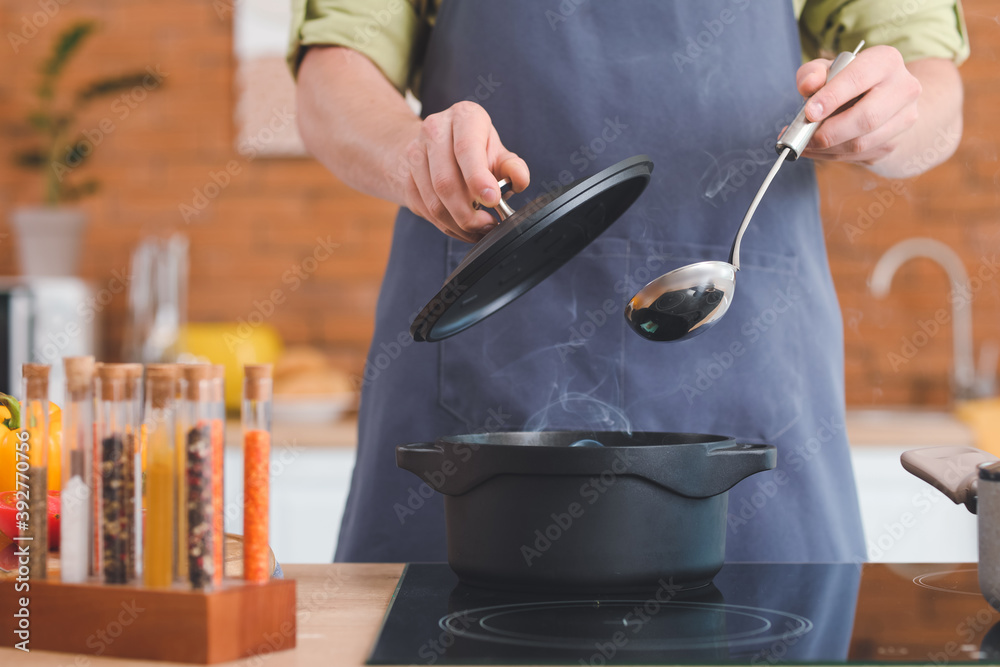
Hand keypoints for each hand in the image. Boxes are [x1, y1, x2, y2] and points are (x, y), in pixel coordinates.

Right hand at [389, 101, 529, 242]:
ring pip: (433, 202)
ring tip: (478, 230)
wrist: (437, 145)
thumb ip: (513, 167)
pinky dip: (445, 226)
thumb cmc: (476, 150)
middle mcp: (434, 130)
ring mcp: (415, 153)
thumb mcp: (499, 152)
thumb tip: (519, 179)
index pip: (465, 149)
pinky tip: (461, 227)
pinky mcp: (405, 176)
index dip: (478, 178)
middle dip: (468, 213)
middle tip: (488, 225)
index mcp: (464, 117)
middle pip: (446, 182)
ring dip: (458, 224)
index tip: (492, 200)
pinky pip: (424, 210)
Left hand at [795, 45, 921, 165]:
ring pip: (862, 143)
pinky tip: (816, 150)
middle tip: (804, 136)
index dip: (832, 97)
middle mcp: (903, 88)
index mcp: (886, 61)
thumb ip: (813, 72)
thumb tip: (808, 85)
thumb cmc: (848, 81)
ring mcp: (904, 118)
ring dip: (827, 148)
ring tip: (805, 144)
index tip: (809, 113)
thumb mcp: (828, 69)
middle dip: (829, 132)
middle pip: (866, 118)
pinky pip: (859, 156)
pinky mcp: (894, 142)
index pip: (858, 79)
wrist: (881, 99)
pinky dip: (832, 155)